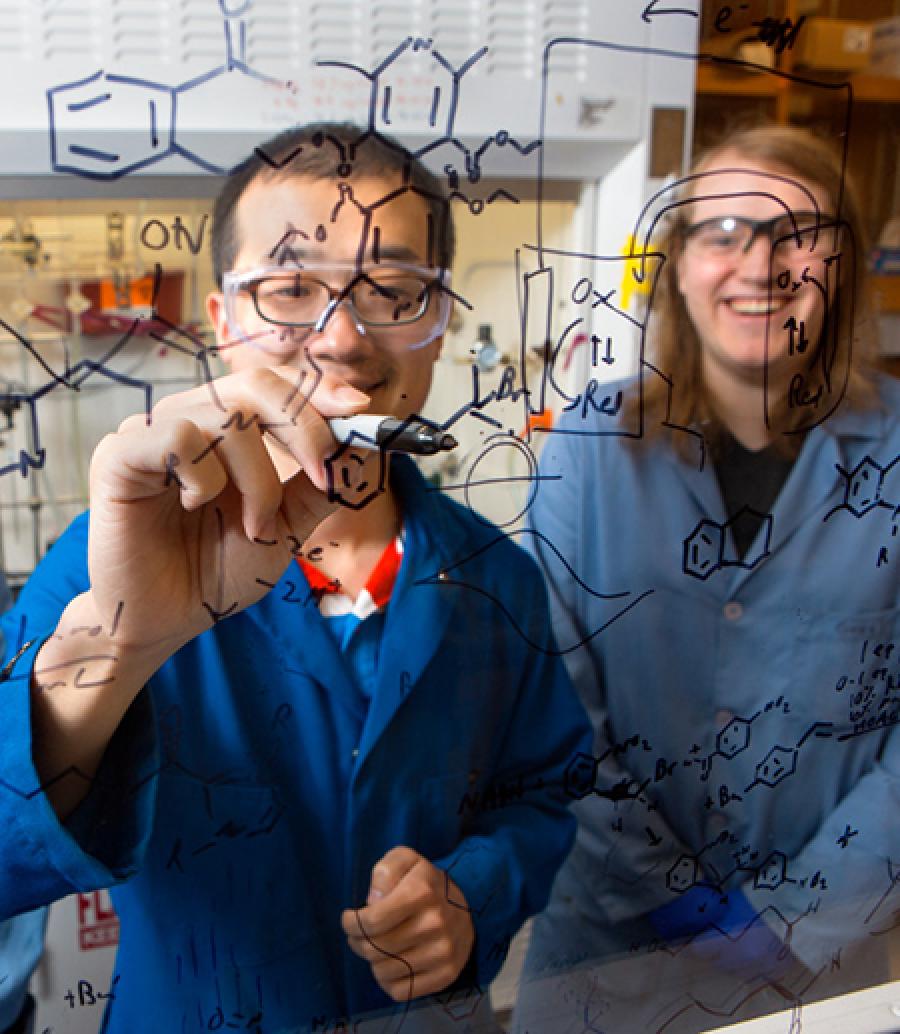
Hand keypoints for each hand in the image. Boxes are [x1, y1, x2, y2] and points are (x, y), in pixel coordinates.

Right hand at [85, 364, 368, 656]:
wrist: (164, 620)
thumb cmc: (215, 571)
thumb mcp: (287, 527)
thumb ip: (322, 487)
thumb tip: (368, 447)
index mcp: (225, 429)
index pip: (277, 386)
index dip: (319, 391)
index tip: (359, 409)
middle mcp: (188, 419)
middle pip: (258, 384)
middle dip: (305, 428)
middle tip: (321, 474)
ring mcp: (151, 432)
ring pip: (228, 418)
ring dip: (259, 481)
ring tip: (253, 526)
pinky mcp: (118, 454)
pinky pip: (180, 437)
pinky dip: (206, 479)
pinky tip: (194, 508)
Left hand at [341, 846, 475, 1001]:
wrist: (464, 908)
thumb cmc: (425, 883)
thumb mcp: (405, 860)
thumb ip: (385, 871)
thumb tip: (373, 901)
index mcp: (422, 892)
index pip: (372, 921)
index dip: (351, 924)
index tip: (349, 920)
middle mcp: (435, 923)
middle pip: (375, 948)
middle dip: (358, 942)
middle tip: (359, 935)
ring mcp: (443, 952)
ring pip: (384, 972)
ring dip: (372, 962)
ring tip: (377, 947)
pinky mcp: (447, 975)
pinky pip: (400, 991)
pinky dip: (388, 981)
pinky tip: (391, 963)